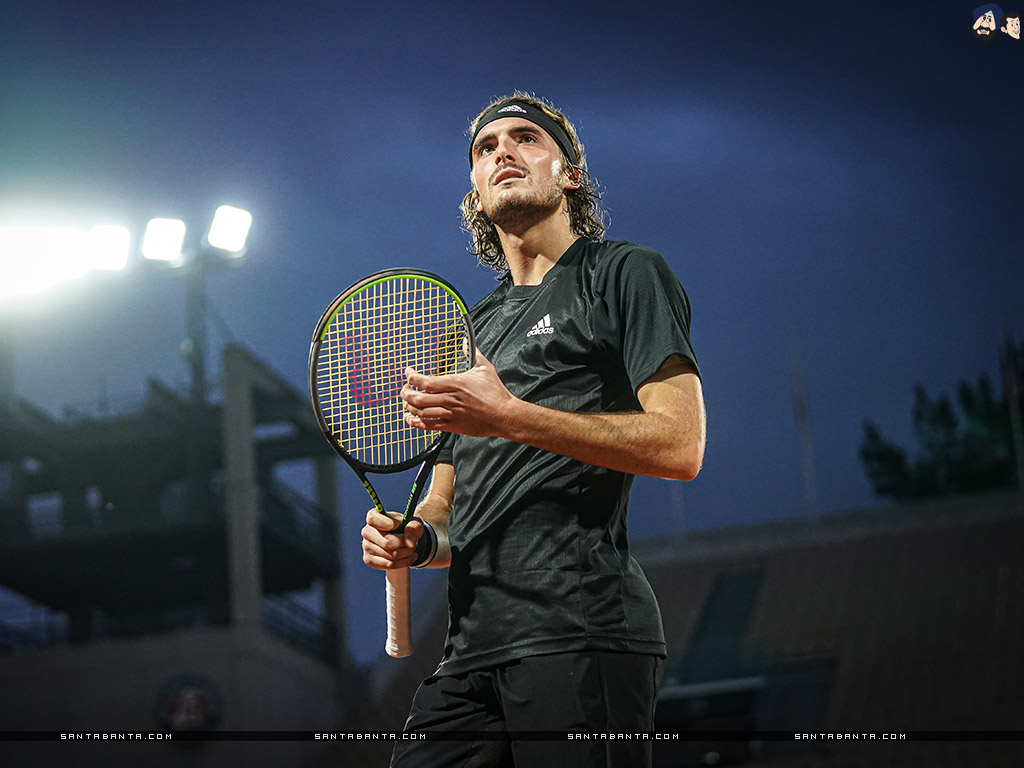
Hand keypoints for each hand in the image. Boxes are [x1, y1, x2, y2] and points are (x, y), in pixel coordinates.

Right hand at [361, 508, 425, 569]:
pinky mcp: (369, 559)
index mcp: (374, 516)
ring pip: (391, 555)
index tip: (397, 525)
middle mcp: (367, 531)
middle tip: (414, 542)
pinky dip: (404, 562)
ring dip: (407, 553)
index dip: (385, 523)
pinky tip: (410, 557)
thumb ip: (414, 528)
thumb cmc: (407, 528)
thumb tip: (409, 544)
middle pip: (387, 542)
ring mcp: (366, 546)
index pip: (372, 519)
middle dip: (405, 544)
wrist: (402, 541)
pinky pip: (389, 565)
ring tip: (412, 549)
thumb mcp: (415, 523)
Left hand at [401, 351, 515, 437]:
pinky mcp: (452, 426)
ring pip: (420, 412)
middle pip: (417, 398)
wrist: (503, 415)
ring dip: (409, 407)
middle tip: (404, 389)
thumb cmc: (495, 392)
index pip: (424, 381)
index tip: (408, 372)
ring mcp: (450, 414)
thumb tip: (466, 341)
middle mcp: (449, 399)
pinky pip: (428, 425)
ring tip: (405, 402)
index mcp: (455, 383)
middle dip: (405, 393)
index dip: (411, 377)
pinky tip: (410, 418)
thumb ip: (473, 353)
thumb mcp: (485, 368)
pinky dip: (415, 422)